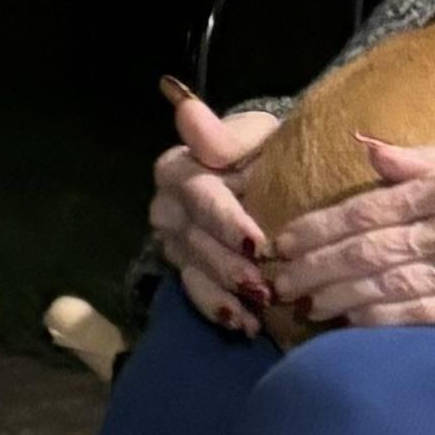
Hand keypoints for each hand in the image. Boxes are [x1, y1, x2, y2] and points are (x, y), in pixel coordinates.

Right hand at [153, 89, 281, 334]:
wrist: (266, 173)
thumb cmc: (262, 150)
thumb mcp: (253, 135)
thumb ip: (223, 136)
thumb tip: (186, 108)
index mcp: (178, 168)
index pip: (198, 196)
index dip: (226, 221)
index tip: (257, 242)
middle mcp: (167, 207)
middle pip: (195, 240)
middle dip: (231, 265)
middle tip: (267, 286)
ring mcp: (174, 242)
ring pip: (195, 270)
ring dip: (228, 293)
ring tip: (261, 309)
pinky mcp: (185, 269)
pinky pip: (196, 295)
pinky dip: (222, 311)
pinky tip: (248, 325)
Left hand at [270, 131, 434, 331]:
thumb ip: (419, 157)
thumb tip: (366, 148)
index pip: (368, 211)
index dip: (321, 227)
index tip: (286, 238)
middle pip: (370, 254)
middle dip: (318, 267)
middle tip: (279, 278)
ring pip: (390, 289)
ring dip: (340, 298)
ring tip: (304, 304)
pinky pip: (425, 316)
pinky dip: (385, 320)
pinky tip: (353, 322)